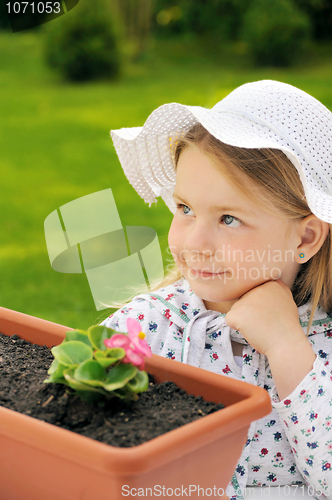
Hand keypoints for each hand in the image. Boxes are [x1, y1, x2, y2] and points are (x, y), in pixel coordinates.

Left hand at [225, 279, 315, 398]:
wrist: (286, 343)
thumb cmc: (287, 325)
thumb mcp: (287, 299)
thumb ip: (276, 289)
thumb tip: (271, 283)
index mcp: (269, 283)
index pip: (254, 292)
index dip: (260, 306)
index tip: (271, 314)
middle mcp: (256, 288)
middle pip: (244, 300)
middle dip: (251, 312)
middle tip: (265, 321)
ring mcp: (245, 300)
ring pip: (237, 309)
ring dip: (244, 319)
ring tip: (260, 327)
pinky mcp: (237, 313)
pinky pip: (229, 319)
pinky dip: (236, 327)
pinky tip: (251, 331)